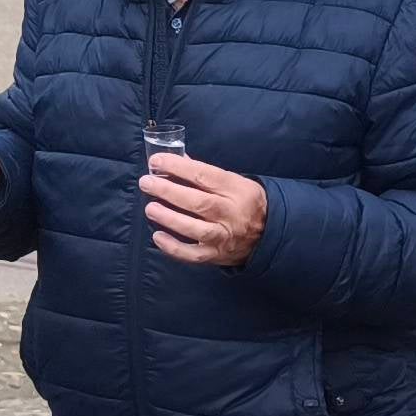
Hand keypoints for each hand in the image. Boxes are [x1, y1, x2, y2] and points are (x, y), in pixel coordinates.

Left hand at [143, 153, 269, 266]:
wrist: (269, 234)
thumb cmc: (245, 202)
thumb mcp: (234, 181)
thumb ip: (205, 173)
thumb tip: (175, 160)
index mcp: (236, 189)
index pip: (204, 175)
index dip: (178, 167)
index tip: (156, 161)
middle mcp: (231, 213)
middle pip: (197, 202)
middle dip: (168, 191)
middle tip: (146, 182)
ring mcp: (224, 236)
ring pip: (195, 228)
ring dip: (169, 218)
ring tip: (150, 208)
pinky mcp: (216, 255)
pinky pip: (193, 254)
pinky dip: (174, 248)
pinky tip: (158, 237)